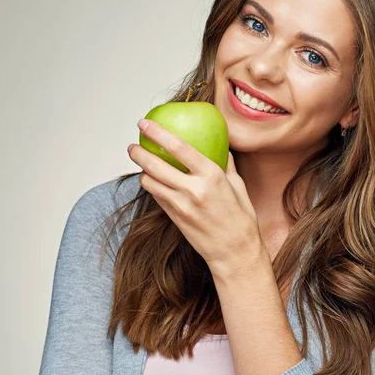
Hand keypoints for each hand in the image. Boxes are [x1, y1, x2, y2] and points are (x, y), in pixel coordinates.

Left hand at [127, 119, 265, 278]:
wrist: (235, 251)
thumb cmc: (241, 217)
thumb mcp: (238, 185)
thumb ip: (226, 163)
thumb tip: (221, 145)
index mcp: (212, 175)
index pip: (178, 147)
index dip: (157, 132)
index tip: (145, 123)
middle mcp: (194, 189)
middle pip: (154, 164)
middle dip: (138, 152)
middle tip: (133, 145)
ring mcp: (181, 205)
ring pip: (149, 182)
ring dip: (142, 170)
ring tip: (141, 163)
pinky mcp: (174, 217)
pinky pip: (156, 196)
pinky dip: (151, 185)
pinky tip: (152, 180)